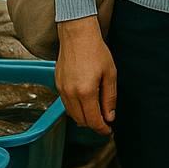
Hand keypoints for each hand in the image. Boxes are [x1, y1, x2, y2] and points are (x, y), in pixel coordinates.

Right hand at [55, 16, 116, 135]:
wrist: (77, 36)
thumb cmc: (96, 52)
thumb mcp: (110, 74)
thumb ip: (109, 97)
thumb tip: (109, 116)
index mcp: (86, 92)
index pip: (93, 119)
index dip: (101, 128)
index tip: (108, 131)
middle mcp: (70, 94)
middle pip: (81, 120)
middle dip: (93, 125)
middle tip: (105, 124)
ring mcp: (61, 90)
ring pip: (72, 114)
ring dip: (84, 118)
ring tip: (97, 115)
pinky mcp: (57, 85)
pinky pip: (66, 105)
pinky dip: (76, 109)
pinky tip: (86, 104)